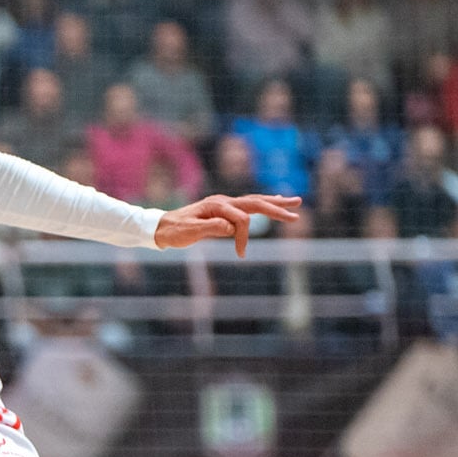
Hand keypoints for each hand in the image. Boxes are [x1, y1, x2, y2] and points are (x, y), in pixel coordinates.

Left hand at [154, 194, 301, 256]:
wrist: (161, 227)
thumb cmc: (174, 231)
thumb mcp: (189, 232)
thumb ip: (210, 227)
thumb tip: (230, 227)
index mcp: (216, 206)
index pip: (241, 220)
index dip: (244, 237)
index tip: (241, 255)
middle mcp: (223, 201)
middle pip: (255, 203)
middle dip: (276, 209)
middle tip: (296, 214)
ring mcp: (224, 204)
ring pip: (255, 201)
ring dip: (275, 202)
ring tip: (295, 202)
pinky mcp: (224, 210)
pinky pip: (248, 206)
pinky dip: (264, 204)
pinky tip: (275, 202)